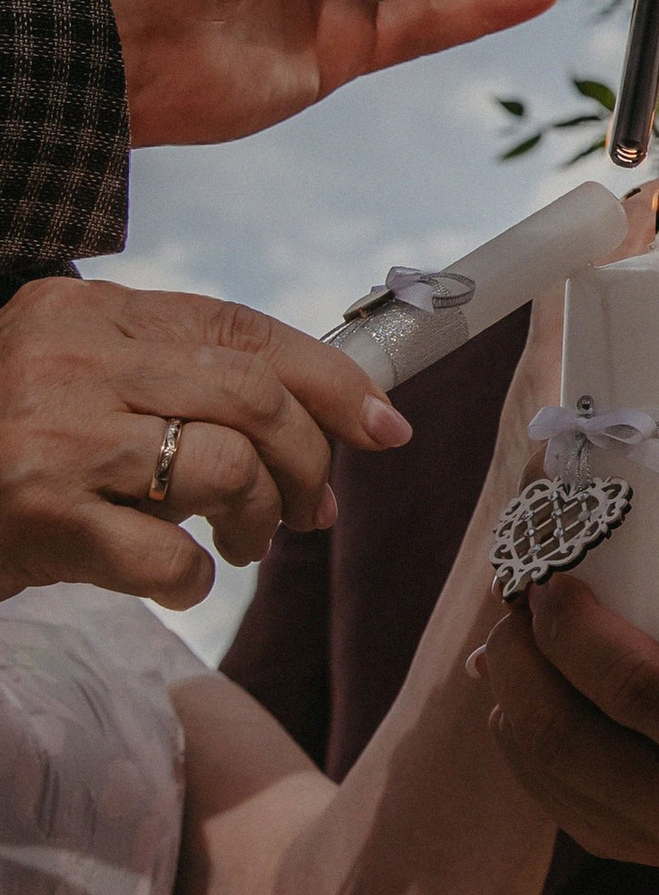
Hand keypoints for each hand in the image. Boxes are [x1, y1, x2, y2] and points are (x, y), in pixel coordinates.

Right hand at [0, 279, 410, 605]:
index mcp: (87, 313)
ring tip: (243, 545)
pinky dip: (193, 578)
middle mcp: (68, 358)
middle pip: (255, 396)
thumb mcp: (86, 390)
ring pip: (227, 466)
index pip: (244, 328)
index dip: (332, 381)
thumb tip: (340, 431)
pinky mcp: (37, 513)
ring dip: (259, 519)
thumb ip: (187, 387)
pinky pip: (169, 552)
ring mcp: (51, 435)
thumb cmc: (8, 455)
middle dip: (310, 460)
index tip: (385, 427)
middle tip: (312, 510)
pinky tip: (175, 582)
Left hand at [473, 473, 658, 867]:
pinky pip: (539, 784)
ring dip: (509, 684)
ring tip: (521, 628)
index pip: (641, 690)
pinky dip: (519, 721)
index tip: (556, 576)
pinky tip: (538, 677)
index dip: (576, 629)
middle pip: (567, 735)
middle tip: (525, 594)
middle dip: (522, 654)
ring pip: (540, 762)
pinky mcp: (619, 847)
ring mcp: (657, 841)